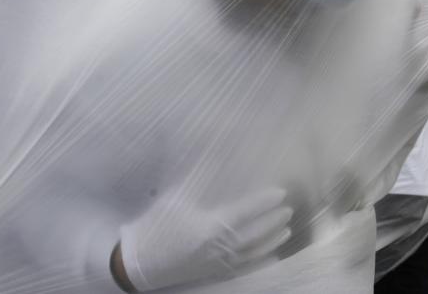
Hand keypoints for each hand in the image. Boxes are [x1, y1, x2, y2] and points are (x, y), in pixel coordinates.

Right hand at [117, 187, 292, 290]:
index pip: (244, 213)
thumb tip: (212, 153)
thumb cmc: (156, 227)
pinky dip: (261, 263)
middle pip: (255, 235)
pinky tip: (273, 257)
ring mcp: (218, 264)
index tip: (280, 192)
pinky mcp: (214, 274)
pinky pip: (245, 271)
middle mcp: (218, 248)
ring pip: (254, 254)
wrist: (139, 262)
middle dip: (273, 222)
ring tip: (286, 230)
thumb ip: (195, 176)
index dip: (264, 202)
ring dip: (272, 242)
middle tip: (288, 209)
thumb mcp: (174, 198)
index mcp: (209, 227)